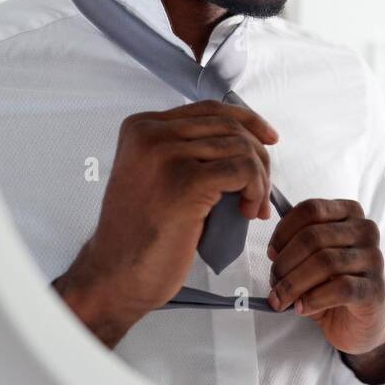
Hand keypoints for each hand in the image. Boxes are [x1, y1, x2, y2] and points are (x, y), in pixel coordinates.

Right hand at [54, 99, 277, 346]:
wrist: (115, 275)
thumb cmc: (143, 233)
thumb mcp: (159, 175)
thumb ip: (190, 150)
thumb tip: (249, 139)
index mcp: (142, 127)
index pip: (211, 109)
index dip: (248, 122)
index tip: (269, 139)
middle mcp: (150, 134)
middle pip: (231, 128)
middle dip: (258, 159)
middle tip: (260, 194)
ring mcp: (165, 156)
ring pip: (241, 149)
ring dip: (259, 181)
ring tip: (251, 208)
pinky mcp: (185, 182)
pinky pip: (243, 171)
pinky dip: (255, 190)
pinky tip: (247, 211)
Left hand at [266, 199, 384, 372]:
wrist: (361, 319)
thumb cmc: (333, 282)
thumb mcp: (315, 256)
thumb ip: (298, 244)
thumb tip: (274, 251)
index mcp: (350, 213)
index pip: (311, 209)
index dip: (284, 231)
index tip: (272, 253)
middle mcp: (366, 230)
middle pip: (314, 236)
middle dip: (285, 263)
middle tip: (273, 283)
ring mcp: (373, 259)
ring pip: (325, 262)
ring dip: (294, 284)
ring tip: (281, 299)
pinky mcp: (374, 288)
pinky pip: (340, 288)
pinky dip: (313, 299)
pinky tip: (302, 308)